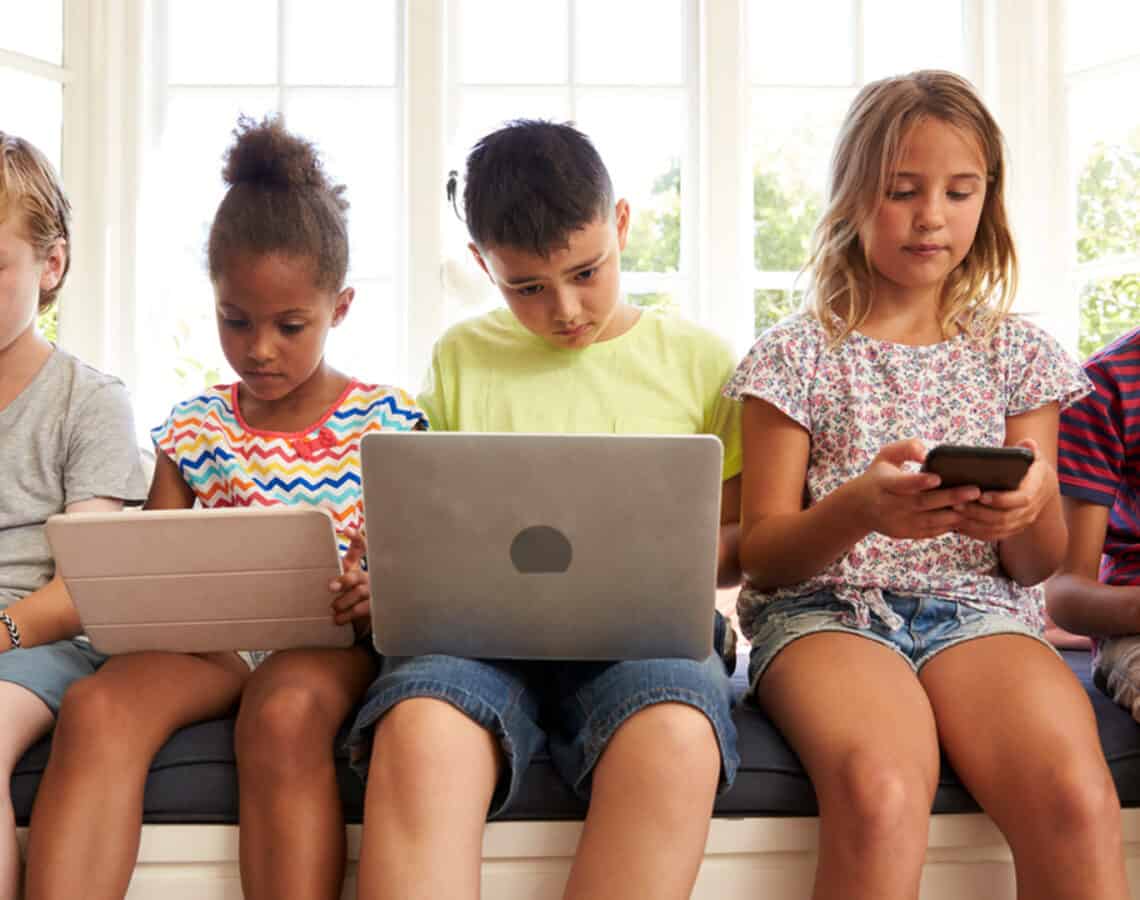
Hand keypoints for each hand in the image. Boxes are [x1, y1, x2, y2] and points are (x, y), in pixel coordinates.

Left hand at [329, 527, 371, 630]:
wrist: (366, 616)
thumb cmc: (348, 594)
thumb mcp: (342, 580)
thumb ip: (332, 570)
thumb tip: (309, 557)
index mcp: (357, 567)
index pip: (361, 548)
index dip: (356, 538)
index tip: (347, 530)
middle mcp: (367, 577)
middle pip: (356, 575)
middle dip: (344, 580)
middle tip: (330, 587)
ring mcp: (372, 592)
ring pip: (359, 593)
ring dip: (343, 602)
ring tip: (333, 608)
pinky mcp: (374, 607)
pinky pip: (361, 609)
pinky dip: (346, 615)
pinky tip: (337, 619)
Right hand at [856, 438, 981, 539]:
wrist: (859, 508)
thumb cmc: (879, 477)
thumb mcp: (884, 456)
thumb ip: (905, 448)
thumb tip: (925, 453)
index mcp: (883, 484)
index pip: (902, 484)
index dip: (919, 482)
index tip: (938, 478)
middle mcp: (889, 505)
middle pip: (922, 503)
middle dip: (950, 497)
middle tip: (975, 490)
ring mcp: (897, 522)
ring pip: (930, 521)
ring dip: (954, 514)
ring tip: (977, 505)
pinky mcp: (905, 533)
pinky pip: (931, 531)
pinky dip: (949, 525)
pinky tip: (966, 516)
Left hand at [955, 439, 1055, 542]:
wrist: (1042, 486)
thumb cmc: (1030, 467)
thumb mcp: (1033, 456)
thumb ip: (1029, 449)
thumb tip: (1027, 444)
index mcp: (1036, 490)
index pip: (1021, 499)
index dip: (1001, 499)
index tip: (981, 495)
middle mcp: (1031, 510)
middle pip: (1004, 517)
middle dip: (979, 512)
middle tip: (957, 504)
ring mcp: (1021, 522)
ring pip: (997, 529)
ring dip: (974, 523)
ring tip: (953, 513)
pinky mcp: (1012, 529)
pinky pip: (993, 536)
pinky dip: (975, 533)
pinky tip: (958, 526)